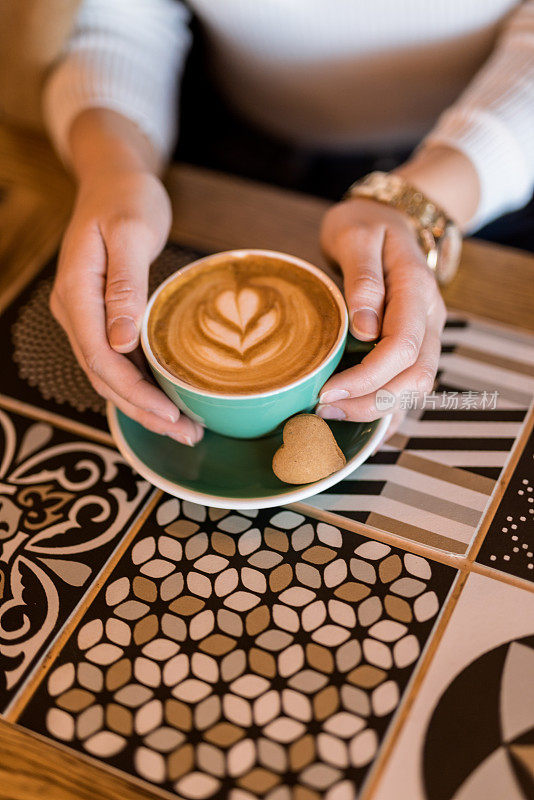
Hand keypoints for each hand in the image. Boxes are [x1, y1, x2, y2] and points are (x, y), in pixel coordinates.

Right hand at [50, 168, 202, 445]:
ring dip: (143, 404)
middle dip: (144, 410)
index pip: (101, 359)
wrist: (113, 179)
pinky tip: (168, 398)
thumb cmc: (125, 198)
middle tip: (187, 433)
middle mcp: (75, 311)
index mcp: (76, 293)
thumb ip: (124, 286)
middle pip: (104, 377)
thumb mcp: (129, 233)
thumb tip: (121, 342)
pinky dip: (142, 384)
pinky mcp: (102, 316)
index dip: (136, 393)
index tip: (171, 414)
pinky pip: (118, 360)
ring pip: (110, 374)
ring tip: (183, 426)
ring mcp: (86, 316)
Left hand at [317, 196, 445, 426]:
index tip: (327, 391)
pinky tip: (357, 423)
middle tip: (323, 410)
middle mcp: (430, 317)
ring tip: (333, 418)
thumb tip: (365, 327)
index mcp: (416, 289)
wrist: (387, 217)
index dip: (367, 377)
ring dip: (377, 409)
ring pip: (416, 387)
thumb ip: (362, 278)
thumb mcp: (356, 236)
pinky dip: (386, 409)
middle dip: (370, 402)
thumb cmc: (365, 225)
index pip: (402, 347)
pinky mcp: (414, 344)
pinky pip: (408, 385)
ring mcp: (427, 333)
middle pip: (416, 377)